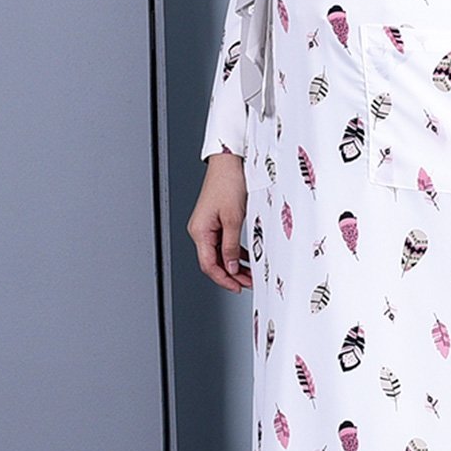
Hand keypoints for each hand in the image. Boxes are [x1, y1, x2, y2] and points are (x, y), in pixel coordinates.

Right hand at [187, 151, 252, 292]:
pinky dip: (235, 252)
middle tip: (248, 283)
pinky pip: (224, 242)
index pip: (209, 264)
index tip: (237, 287)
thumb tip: (231, 267)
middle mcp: (200, 230)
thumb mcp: (233, 218)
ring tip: (250, 274)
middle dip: (231, 274)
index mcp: (199, 231)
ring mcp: (208, 225)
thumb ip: (231, 246)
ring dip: (235, 264)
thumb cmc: (228, 183)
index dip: (223, 279)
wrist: (229, 162)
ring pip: (220, 253)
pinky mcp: (216, 220)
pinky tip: (247, 258)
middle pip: (214, 261)